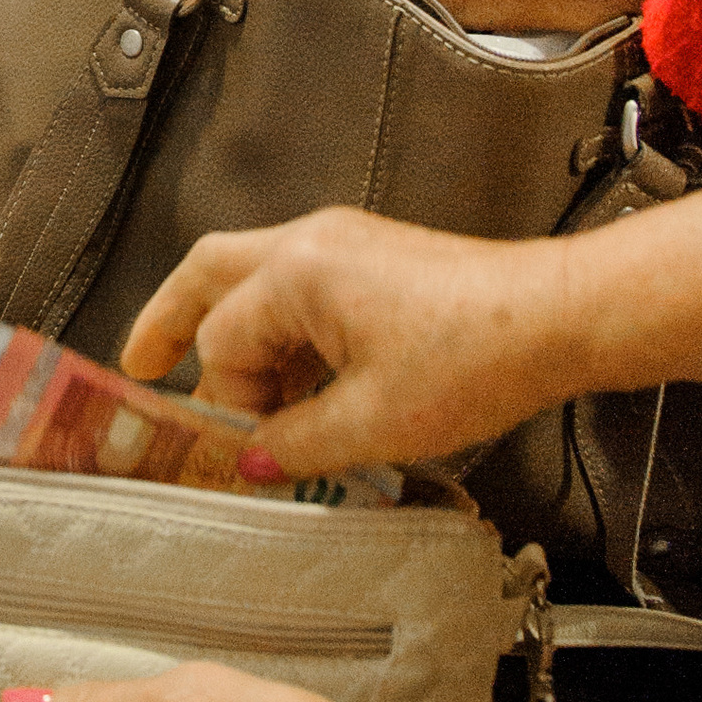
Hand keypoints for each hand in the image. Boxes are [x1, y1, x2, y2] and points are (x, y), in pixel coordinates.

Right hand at [121, 204, 589, 475]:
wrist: (559, 317)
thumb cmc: (478, 354)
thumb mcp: (373, 423)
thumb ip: (296, 444)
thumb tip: (255, 459)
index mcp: (297, 272)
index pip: (220, 341)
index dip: (225, 403)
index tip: (238, 449)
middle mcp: (312, 242)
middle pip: (210, 273)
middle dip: (169, 318)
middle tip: (142, 364)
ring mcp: (347, 243)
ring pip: (257, 279)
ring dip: (239, 334)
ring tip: (242, 398)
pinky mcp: (378, 258)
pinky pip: (305, 288)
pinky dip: (287, 332)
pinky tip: (305, 384)